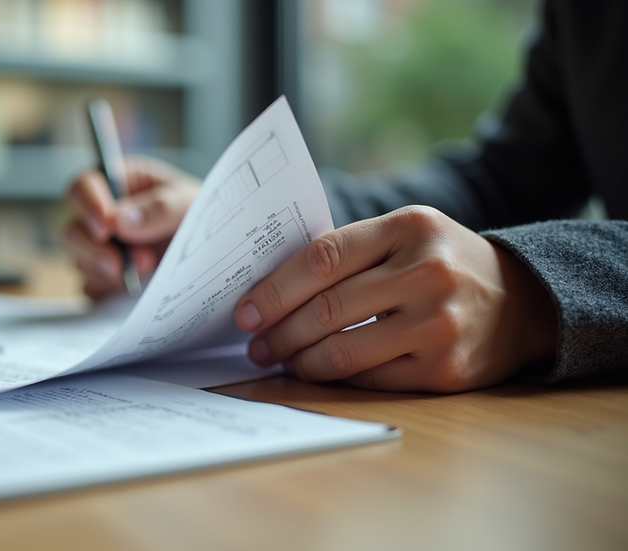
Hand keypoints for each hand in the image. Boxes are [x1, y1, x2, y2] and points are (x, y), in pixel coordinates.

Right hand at [63, 156, 199, 298]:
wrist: (215, 255)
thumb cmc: (201, 216)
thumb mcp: (189, 203)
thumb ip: (160, 207)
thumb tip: (119, 220)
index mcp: (118, 184)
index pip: (82, 187)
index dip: (87, 205)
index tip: (105, 227)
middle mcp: (102, 216)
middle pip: (71, 231)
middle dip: (93, 250)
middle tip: (120, 264)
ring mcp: (100, 250)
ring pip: (79, 262)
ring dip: (108, 272)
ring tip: (148, 269)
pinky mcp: (104, 279)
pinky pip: (93, 289)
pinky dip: (111, 290)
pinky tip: (137, 286)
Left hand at [234, 206, 557, 391]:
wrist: (521, 301)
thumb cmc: (442, 264)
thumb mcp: (405, 235)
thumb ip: (349, 250)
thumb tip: (271, 287)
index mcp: (409, 228)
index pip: (322, 258)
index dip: (274, 289)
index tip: (245, 311)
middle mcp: (428, 273)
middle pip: (326, 308)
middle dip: (278, 332)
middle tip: (255, 343)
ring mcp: (439, 324)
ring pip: (342, 351)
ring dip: (299, 360)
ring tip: (281, 359)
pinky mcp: (444, 370)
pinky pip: (368, 378)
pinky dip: (334, 377)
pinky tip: (319, 370)